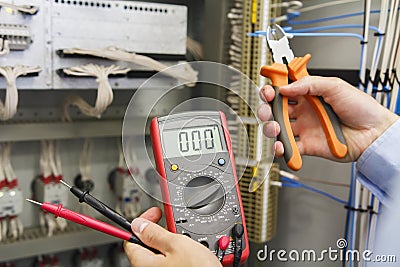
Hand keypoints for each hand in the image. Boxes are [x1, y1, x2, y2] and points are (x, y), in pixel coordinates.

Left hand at [124, 207, 220, 266]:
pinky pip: (171, 263)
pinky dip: (180, 255)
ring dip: (173, 244)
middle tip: (175, 227)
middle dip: (162, 233)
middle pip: (147, 246)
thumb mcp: (176, 244)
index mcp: (142, 263)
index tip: (156, 213)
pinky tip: (192, 254)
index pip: (131, 238)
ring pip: (162, 255)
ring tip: (188, 242)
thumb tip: (138, 224)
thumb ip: (155, 233)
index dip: (143, 222)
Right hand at [258, 76, 398, 160]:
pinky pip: (290, 148)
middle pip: (276, 110)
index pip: (284, 90)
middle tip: (267, 110)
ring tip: (275, 128)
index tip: (269, 89)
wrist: (374, 133)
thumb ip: (309, 84)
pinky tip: (281, 145)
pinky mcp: (307, 146)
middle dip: (266, 109)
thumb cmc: (361, 108)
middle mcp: (304, 112)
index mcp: (309, 95)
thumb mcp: (336, 86)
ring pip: (278, 129)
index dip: (273, 89)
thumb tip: (286, 88)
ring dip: (271, 128)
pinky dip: (282, 149)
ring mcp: (304, 129)